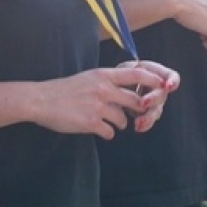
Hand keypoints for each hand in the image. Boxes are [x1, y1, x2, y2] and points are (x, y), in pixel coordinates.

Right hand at [31, 66, 166, 138]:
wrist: (41, 100)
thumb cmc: (65, 89)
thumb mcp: (88, 78)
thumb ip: (108, 82)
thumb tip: (127, 93)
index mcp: (103, 75)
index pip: (135, 73)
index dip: (153, 79)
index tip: (164, 85)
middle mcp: (103, 88)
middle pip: (135, 101)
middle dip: (138, 110)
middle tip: (134, 114)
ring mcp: (97, 106)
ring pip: (123, 119)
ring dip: (119, 123)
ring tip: (108, 121)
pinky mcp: (91, 122)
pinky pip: (110, 132)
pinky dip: (106, 132)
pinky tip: (98, 129)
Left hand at [122, 59, 179, 132]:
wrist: (117, 85)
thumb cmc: (124, 72)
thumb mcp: (128, 69)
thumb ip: (134, 72)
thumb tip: (138, 69)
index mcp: (156, 73)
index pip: (171, 76)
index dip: (173, 81)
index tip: (167, 86)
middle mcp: (159, 88)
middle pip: (162, 95)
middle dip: (153, 99)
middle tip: (142, 103)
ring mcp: (155, 102)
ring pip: (157, 110)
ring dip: (148, 117)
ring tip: (138, 122)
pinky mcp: (148, 113)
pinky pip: (150, 120)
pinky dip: (144, 125)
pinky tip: (138, 127)